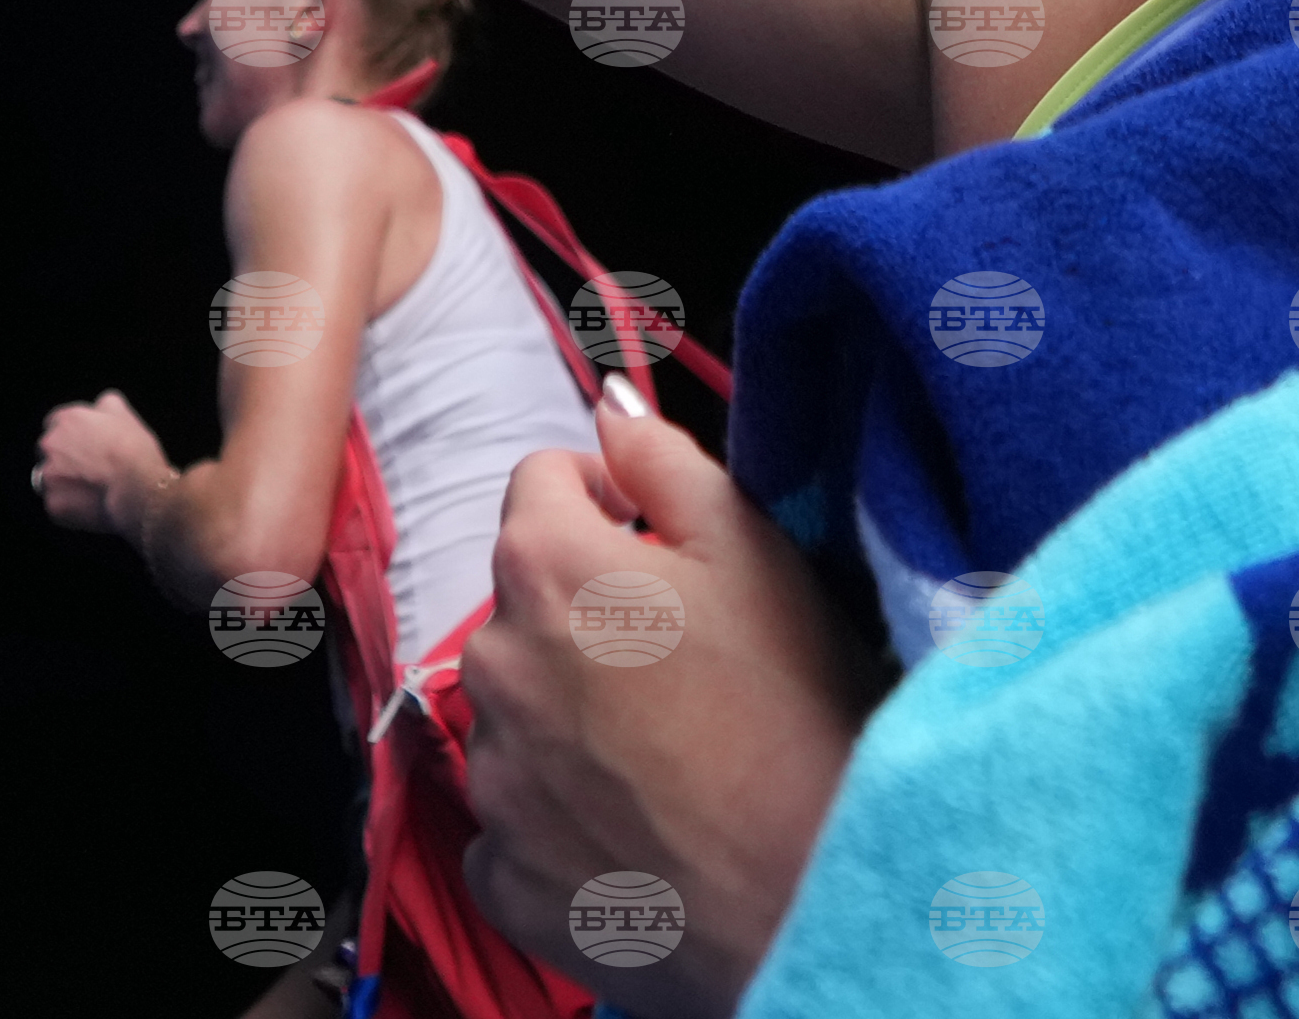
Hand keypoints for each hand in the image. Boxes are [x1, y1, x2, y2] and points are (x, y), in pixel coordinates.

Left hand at [29, 387, 171, 542]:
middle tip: (89, 465)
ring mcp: (49, 476)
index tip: (83, 442)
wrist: (135, 486)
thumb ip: (105, 403)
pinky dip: (70, 504)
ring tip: (90, 487)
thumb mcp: (124, 413)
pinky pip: (57, 504)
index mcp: (67, 420)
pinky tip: (90, 503)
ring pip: (51, 479)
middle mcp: (51, 445)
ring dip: (64, 481)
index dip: (71, 432)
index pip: (55, 422)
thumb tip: (101, 405)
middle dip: (63, 457)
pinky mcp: (53, 504)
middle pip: (49, 450)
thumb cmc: (132, 449)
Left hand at [465, 394, 868, 1018]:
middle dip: (588, 605)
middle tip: (683, 650)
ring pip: (519, 707)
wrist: (807, 892)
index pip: (540, 479)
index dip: (607, 498)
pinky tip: (636, 817)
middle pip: (526, 597)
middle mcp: (494, 667)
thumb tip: (608, 406)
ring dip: (570, 707)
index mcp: (547, 567)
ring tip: (670, 742)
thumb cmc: (791, 707)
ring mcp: (492, 781)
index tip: (663, 545)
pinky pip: (513, 816)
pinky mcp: (502, 876)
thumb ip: (663, 457)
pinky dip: (558, 811)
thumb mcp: (750, 545)